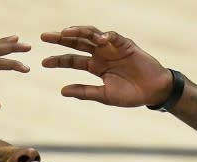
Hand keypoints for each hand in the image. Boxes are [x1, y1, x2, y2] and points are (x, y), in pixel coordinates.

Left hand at [41, 26, 171, 106]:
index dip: (58, 60)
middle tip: (45, 37)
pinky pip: (113, 37)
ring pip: (91, 35)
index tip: (43, 62)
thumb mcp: (104, 95)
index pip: (72, 60)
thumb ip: (84, 92)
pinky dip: (106, 36)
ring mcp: (112, 47)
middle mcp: (101, 54)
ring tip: (65, 32)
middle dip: (61, 39)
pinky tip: (99, 39)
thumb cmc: (130, 95)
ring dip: (78, 32)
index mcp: (95, 66)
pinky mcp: (125, 44)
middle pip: (77, 43)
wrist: (153, 91)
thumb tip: (62, 91)